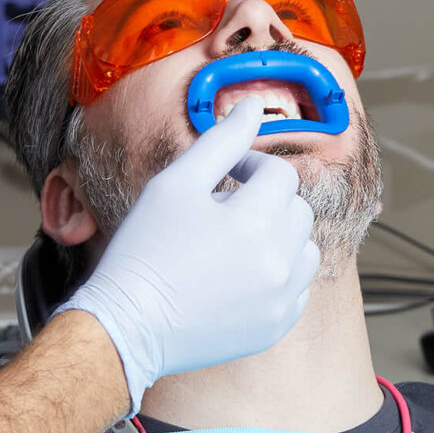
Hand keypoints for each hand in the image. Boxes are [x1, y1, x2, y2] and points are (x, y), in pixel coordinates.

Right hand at [64, 99, 320, 411]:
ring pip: (305, 248)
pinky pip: (298, 288)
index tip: (222, 179)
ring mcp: (281, 298)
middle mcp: (280, 261)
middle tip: (222, 210)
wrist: (129, 326)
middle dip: (267, 201)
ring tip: (236, 242)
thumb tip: (250, 106)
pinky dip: (278, 276)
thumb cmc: (144, 251)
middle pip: (297, 208)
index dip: (250, 167)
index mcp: (257, 220)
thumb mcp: (175, 183)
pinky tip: (239, 276)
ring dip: (280, 237)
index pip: (280, 173)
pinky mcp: (276, 326)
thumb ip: (221, 140)